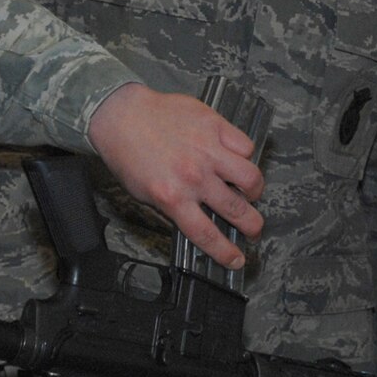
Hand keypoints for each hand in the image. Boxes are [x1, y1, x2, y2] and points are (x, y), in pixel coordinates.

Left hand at [86, 82, 264, 267]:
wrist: (122, 116)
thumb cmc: (129, 154)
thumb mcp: (144, 194)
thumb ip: (174, 208)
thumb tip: (199, 220)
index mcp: (173, 198)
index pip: (207, 235)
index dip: (226, 252)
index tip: (236, 259)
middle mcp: (193, 177)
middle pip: (236, 210)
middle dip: (252, 226)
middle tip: (253, 228)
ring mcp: (207, 150)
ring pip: (250, 178)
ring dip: (254, 190)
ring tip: (250, 192)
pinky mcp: (214, 126)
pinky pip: (245, 146)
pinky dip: (244, 155)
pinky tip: (236, 159)